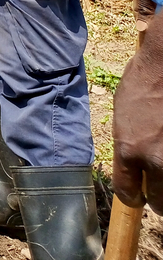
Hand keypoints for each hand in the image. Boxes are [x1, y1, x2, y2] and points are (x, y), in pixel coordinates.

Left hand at [113, 25, 162, 210]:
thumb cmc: (143, 82)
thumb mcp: (123, 114)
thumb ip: (128, 143)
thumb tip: (134, 164)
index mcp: (128, 148)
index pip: (126, 190)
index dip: (131, 197)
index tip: (136, 197)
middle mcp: (154, 158)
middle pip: (158, 201)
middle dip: (158, 199)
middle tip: (158, 192)